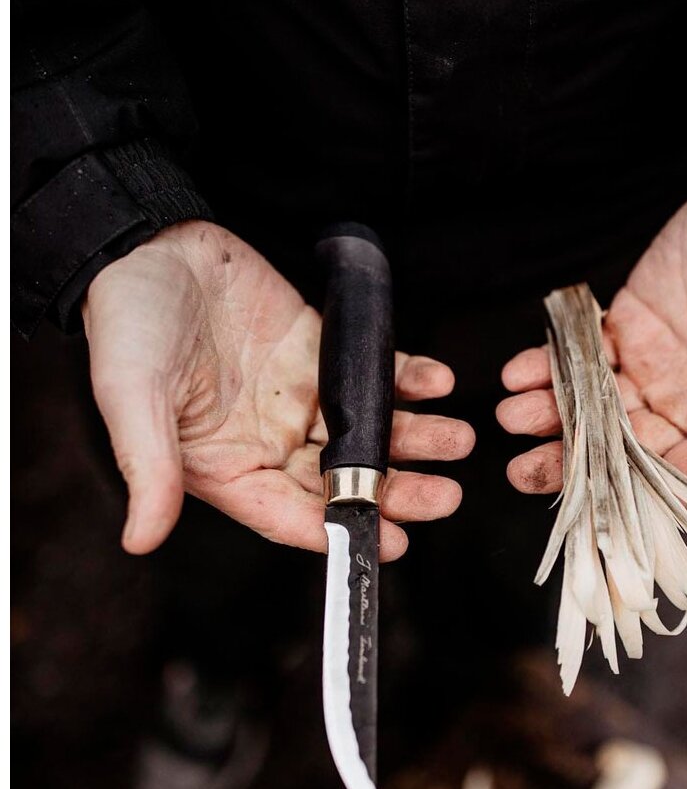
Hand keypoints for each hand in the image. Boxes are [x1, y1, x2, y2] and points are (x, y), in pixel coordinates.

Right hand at [83, 221, 474, 556]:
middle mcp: (268, 439)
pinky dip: (406, 377)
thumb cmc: (126, 325)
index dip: (339, 531)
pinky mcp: (317, 349)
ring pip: (367, 430)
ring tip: (458, 439)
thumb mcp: (130, 398)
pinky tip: (436, 380)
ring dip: (415, 436)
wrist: (145, 244)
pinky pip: (370, 372)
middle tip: (445, 495)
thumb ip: (149, 469)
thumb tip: (140, 541)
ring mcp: (297, 394)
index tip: (392, 544)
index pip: (289, 512)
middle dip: (398, 490)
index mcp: (226, 465)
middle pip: (343, 480)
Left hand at [498, 164, 686, 509]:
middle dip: (570, 460)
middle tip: (521, 471)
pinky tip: (518, 371)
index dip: (632, 498)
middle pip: (621, 450)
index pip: (677, 480)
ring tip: (510, 415)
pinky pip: (582, 355)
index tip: (587, 509)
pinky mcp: (626, 328)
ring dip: (550, 412)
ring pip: (593, 405)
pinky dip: (549, 364)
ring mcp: (653, 369)